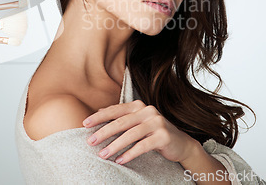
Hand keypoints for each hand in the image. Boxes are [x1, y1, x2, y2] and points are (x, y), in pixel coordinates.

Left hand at [83, 100, 198, 164]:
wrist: (180, 143)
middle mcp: (147, 111)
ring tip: (103, 155)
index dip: (99, 116)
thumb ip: (120, 116)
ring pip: (131, 134)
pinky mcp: (164, 136)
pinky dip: (129, 154)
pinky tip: (119, 160)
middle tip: (90, 141)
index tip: (85, 124)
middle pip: (121, 122)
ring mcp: (157, 122)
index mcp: (138, 106)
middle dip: (103, 132)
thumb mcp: (136, 122)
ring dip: (115, 145)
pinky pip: (143, 146)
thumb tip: (98, 111)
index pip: (115, 110)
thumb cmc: (153, 132)